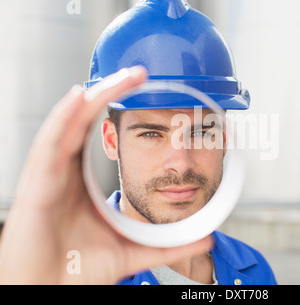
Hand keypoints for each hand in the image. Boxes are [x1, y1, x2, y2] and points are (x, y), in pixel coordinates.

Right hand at [0, 66, 212, 283]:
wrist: (48, 292)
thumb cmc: (79, 270)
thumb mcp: (132, 249)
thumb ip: (168, 244)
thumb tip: (208, 238)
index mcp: (82, 178)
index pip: (99, 134)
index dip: (116, 109)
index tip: (144, 91)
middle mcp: (64, 169)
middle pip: (83, 120)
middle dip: (109, 93)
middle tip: (139, 73)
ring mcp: (48, 174)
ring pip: (68, 124)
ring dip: (93, 97)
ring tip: (120, 77)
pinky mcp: (36, 185)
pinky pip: (49, 145)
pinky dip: (63, 119)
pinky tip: (79, 97)